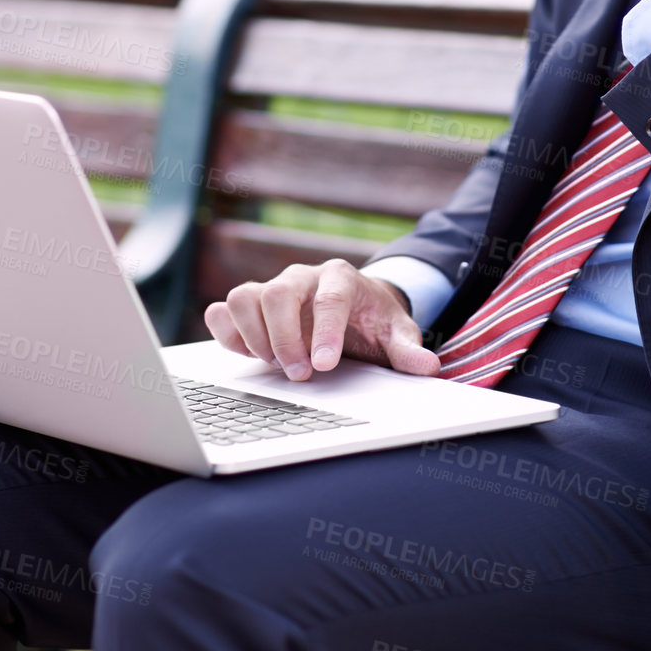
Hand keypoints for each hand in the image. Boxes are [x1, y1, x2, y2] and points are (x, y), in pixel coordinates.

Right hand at [204, 259, 440, 380]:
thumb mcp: (397, 332)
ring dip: (254, 336)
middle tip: (300, 374)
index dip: (324, 332)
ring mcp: (273, 287)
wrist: (354, 305)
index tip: (323, 366)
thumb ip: (408, 350)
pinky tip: (248, 354)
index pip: (329, 298)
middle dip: (284, 338)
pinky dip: (227, 333)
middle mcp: (302, 276)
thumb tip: (427, 368)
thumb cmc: (373, 319)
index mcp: (341, 277)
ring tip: (276, 365)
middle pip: (278, 293)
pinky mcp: (252, 304)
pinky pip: (223, 310)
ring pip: (245, 297)